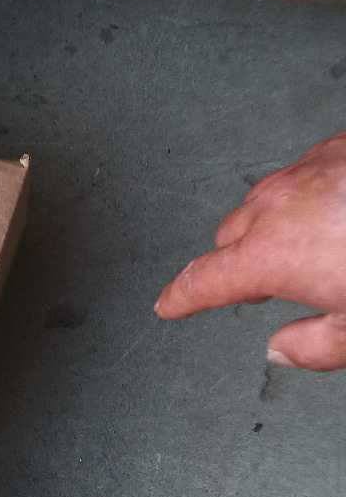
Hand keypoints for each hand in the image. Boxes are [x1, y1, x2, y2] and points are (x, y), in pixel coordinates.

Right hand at [155, 133, 345, 370]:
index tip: (168, 304)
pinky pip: (305, 176)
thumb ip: (313, 347)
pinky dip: (310, 199)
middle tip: (262, 287)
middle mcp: (278, 205)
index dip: (180, 297)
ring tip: (311, 250)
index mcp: (271, 255)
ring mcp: (307, 169)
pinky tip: (344, 216)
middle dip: (236, 262)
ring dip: (273, 227)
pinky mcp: (338, 147)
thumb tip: (284, 349)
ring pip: (266, 201)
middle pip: (229, 236)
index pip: (203, 280)